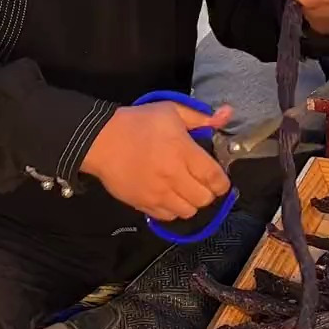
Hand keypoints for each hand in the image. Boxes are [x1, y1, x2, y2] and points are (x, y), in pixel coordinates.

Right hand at [81, 100, 231, 220]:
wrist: (102, 141)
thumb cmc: (139, 123)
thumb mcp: (171, 111)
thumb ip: (201, 117)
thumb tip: (227, 115)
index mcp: (183, 152)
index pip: (214, 177)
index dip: (222, 181)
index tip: (220, 177)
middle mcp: (173, 177)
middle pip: (204, 198)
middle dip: (209, 192)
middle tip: (203, 182)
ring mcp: (157, 194)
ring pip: (188, 212)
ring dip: (192, 202)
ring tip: (186, 190)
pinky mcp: (143, 205)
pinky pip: (168, 217)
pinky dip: (174, 210)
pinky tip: (170, 196)